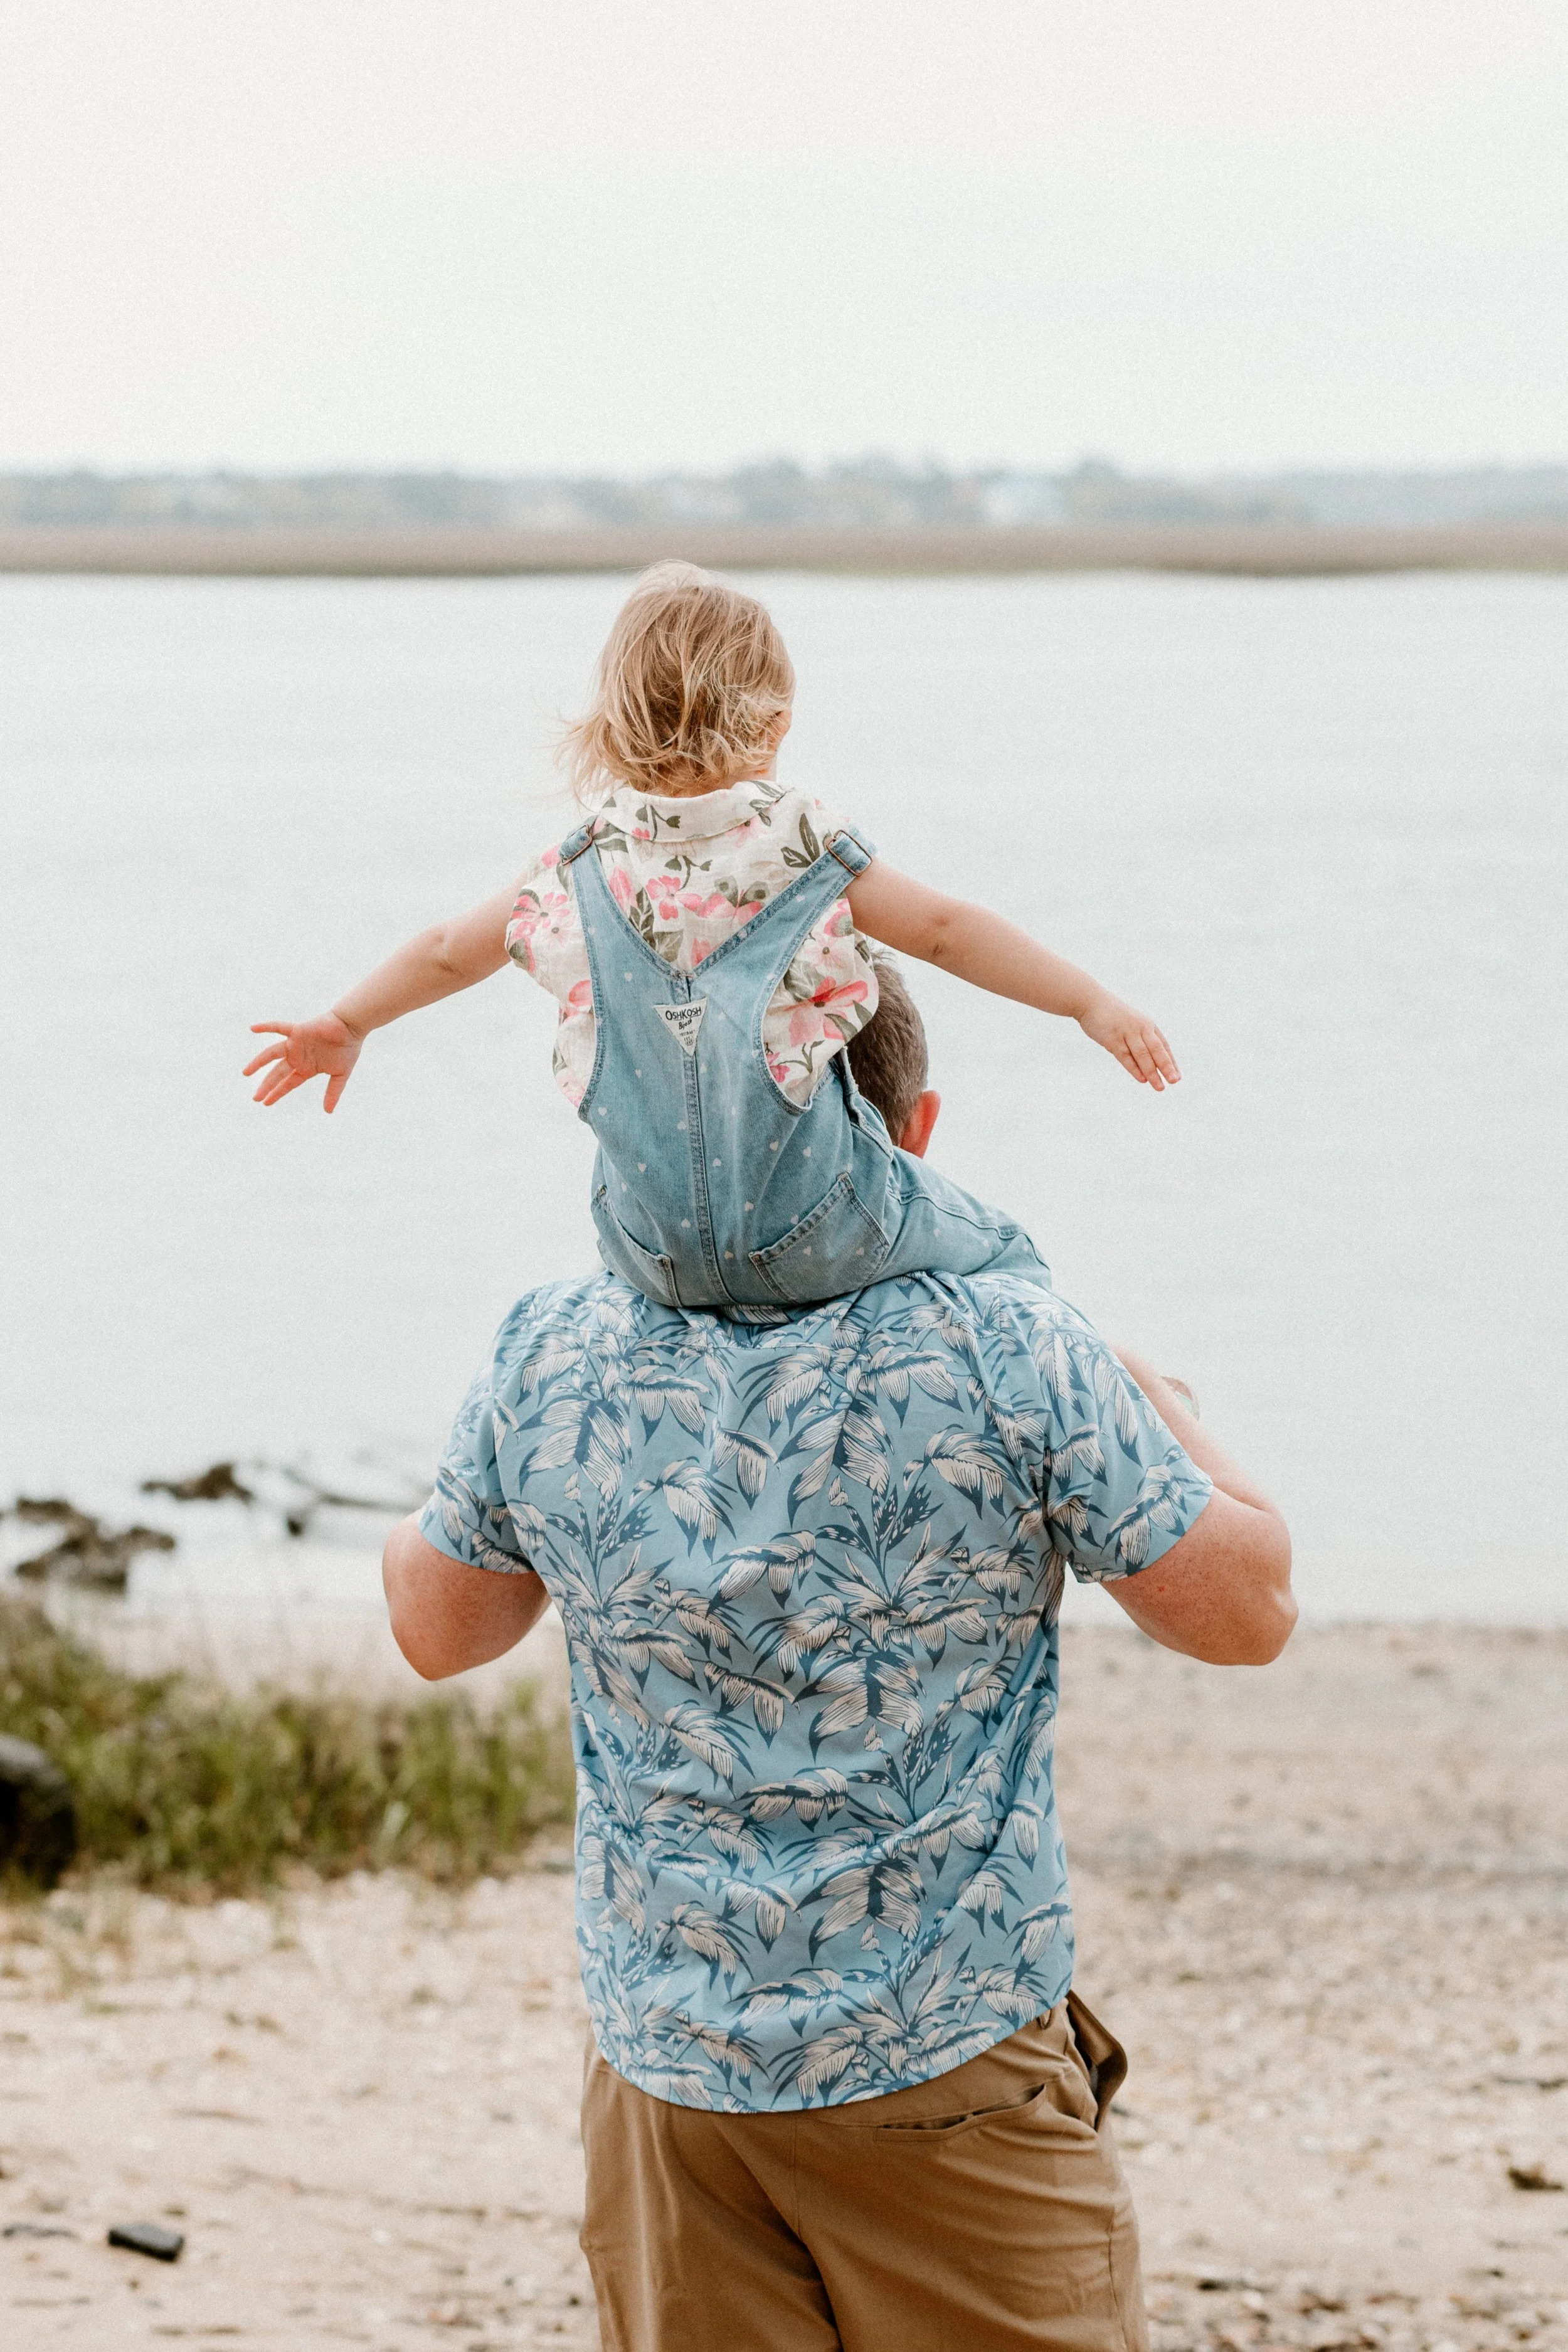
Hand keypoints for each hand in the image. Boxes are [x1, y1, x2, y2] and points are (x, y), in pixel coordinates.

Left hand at [244, 1014, 362, 1110]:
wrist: (351, 1028)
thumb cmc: (348, 1049)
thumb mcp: (340, 1075)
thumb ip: (333, 1092)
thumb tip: (328, 1111)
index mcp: (307, 1068)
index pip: (288, 1084)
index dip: (277, 1093)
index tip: (265, 1103)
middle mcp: (298, 1058)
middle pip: (277, 1074)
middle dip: (266, 1086)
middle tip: (255, 1098)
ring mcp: (295, 1044)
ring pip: (272, 1054)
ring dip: (258, 1063)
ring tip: (245, 1073)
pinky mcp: (297, 1031)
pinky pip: (279, 1027)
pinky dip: (266, 1027)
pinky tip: (252, 1028)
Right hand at [1079, 992, 1180, 1088]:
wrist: (1091, 1001)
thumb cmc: (1112, 1016)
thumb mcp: (1131, 1025)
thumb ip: (1139, 1040)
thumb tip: (1146, 1063)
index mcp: (1147, 1025)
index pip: (1163, 1046)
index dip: (1170, 1061)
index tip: (1177, 1076)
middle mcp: (1140, 1028)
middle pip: (1156, 1049)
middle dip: (1166, 1066)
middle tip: (1174, 1081)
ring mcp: (1127, 1033)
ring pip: (1143, 1055)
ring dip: (1152, 1072)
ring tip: (1159, 1087)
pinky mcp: (1113, 1039)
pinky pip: (1125, 1056)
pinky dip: (1134, 1068)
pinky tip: (1142, 1079)